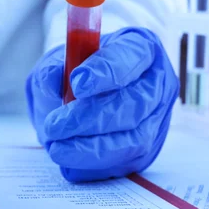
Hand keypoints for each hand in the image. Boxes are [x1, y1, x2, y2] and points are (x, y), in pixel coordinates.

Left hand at [26, 27, 178, 181]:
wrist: (75, 103)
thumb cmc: (72, 75)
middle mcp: (157, 83)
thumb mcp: (55, 64)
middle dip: (91, 117)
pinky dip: (93, 160)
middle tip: (55, 125)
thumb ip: (51, 69)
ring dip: (91, 145)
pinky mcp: (147, 148)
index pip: (131, 56)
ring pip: (134, 136)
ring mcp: (156, 118)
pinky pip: (124, 159)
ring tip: (56, 145)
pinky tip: (67, 156)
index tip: (77, 84)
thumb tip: (53, 80)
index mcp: (140, 48)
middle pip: (135, 102)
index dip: (106, 71)